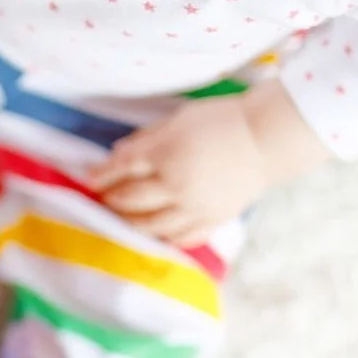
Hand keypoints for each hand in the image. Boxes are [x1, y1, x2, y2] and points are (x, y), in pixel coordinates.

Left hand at [88, 81, 329, 245]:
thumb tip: (118, 154)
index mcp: (166, 154)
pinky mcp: (212, 220)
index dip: (101, 175)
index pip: (122, 168)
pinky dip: (163, 238)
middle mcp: (176, 185)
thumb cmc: (221, 120)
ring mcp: (194, 207)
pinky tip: (153, 234)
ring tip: (121, 218)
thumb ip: (146, 138)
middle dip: (112, 200)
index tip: (89, 178)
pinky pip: (181, 238)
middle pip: (131, 200)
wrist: (267, 139)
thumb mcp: (178, 118)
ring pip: (152, 226)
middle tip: (102, 199)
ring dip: (130, 223)